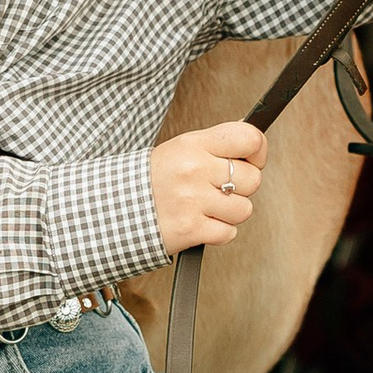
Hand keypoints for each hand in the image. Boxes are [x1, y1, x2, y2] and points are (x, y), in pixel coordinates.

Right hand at [148, 119, 267, 255]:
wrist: (114, 209)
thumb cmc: (153, 179)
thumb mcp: (181, 149)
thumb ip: (216, 144)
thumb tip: (252, 141)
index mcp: (193, 144)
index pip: (249, 139)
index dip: (258, 152)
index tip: (251, 160)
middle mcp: (194, 169)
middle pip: (253, 179)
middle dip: (241, 188)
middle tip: (217, 189)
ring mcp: (193, 201)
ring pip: (244, 210)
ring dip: (229, 213)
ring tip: (205, 207)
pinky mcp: (191, 229)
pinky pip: (229, 233)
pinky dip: (217, 232)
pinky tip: (199, 222)